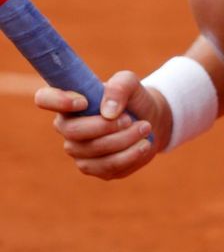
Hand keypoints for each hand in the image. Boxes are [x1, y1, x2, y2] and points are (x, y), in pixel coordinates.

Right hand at [34, 70, 171, 179]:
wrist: (150, 119)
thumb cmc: (133, 98)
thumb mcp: (131, 83)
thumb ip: (119, 87)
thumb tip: (108, 112)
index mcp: (69, 101)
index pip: (45, 98)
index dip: (58, 101)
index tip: (84, 102)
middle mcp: (67, 127)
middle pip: (74, 132)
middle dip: (106, 127)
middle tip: (131, 119)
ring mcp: (79, 151)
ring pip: (94, 152)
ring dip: (124, 140)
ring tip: (145, 128)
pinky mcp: (95, 168)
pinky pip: (108, 167)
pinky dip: (131, 155)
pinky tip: (144, 145)